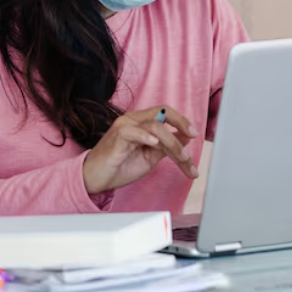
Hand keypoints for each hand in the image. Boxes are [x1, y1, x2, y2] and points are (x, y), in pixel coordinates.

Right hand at [82, 106, 198, 194]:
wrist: (96, 179)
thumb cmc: (120, 166)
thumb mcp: (152, 156)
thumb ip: (167, 146)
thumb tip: (187, 137)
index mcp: (143, 123)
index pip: (166, 113)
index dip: (182, 121)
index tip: (195, 134)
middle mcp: (134, 120)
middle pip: (163, 113)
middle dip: (181, 124)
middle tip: (193, 137)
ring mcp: (125, 126)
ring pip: (154, 125)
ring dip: (171, 142)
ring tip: (181, 157)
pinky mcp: (116, 136)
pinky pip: (133, 131)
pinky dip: (146, 137)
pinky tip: (155, 145)